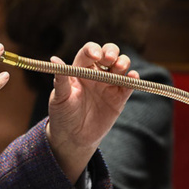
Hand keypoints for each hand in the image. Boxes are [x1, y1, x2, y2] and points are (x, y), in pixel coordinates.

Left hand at [46, 42, 136, 181]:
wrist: (73, 137)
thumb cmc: (62, 114)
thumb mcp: (59, 97)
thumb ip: (60, 79)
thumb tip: (54, 59)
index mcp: (80, 69)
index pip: (88, 52)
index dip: (92, 50)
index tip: (94, 56)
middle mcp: (96, 73)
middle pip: (108, 53)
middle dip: (111, 52)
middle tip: (109, 60)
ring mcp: (109, 84)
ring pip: (121, 65)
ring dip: (123, 62)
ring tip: (119, 68)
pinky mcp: (120, 97)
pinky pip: (129, 84)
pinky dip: (134, 79)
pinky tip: (133, 77)